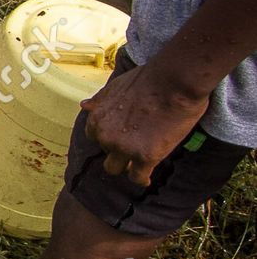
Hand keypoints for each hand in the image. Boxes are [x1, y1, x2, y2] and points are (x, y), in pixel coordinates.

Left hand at [82, 62, 208, 186]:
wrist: (174, 81)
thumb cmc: (148, 79)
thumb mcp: (115, 86)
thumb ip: (100, 100)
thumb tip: (84, 106)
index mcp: (97, 118)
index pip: (94, 136)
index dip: (108, 136)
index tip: (120, 136)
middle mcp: (106, 136)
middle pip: (106, 151)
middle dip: (117, 149)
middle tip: (134, 145)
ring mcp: (124, 148)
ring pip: (115, 168)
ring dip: (125, 166)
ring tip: (136, 165)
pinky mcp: (146, 156)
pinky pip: (137, 177)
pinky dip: (141, 179)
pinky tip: (146, 178)